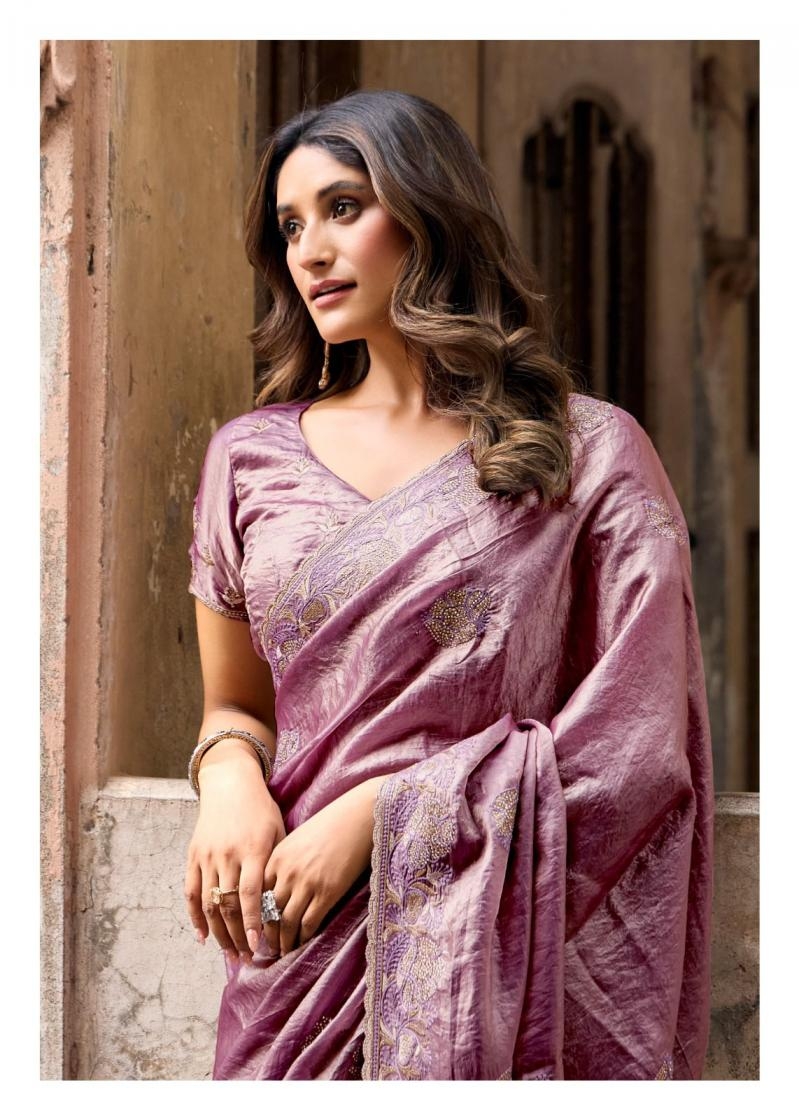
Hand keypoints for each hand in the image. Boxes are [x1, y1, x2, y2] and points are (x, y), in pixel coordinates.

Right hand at [184, 744, 285, 962]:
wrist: (230, 785)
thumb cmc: (261, 810)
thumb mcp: (277, 831)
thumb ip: (277, 865)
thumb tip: (284, 902)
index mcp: (252, 849)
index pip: (250, 894)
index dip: (253, 921)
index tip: (258, 945)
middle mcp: (227, 855)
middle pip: (229, 904)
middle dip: (237, 935)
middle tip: (247, 958)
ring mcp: (207, 856)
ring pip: (209, 904)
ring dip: (218, 933)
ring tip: (230, 953)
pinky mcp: (193, 856)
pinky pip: (191, 893)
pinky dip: (195, 917)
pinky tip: (203, 937)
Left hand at [261, 778, 381, 959]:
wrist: (357, 817)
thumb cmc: (329, 826)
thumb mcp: (296, 841)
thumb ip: (282, 863)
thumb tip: (275, 891)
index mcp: (276, 857)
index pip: (255, 894)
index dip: (253, 915)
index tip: (253, 929)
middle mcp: (287, 872)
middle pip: (267, 912)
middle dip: (265, 934)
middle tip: (265, 949)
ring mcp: (307, 883)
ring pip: (286, 922)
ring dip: (282, 942)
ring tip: (282, 952)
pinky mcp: (327, 892)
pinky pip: (309, 922)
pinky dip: (302, 938)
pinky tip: (301, 944)